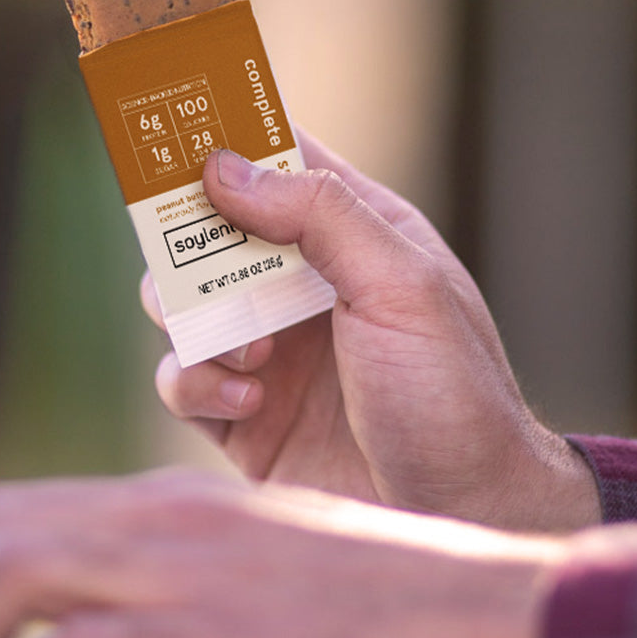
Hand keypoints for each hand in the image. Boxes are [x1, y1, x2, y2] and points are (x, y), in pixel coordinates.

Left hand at [0, 469, 560, 637]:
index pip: (9, 508)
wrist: (489, 620)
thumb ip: (170, 590)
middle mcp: (159, 520)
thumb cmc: (383, 613)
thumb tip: (89, 636)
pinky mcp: (207, 636)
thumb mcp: (256, 581)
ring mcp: (182, 571)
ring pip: (2, 578)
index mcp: (166, 506)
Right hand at [143, 130, 599, 532]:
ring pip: (181, 307)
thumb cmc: (452, 395)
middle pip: (209, 233)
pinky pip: (182, 381)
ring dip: (193, 320)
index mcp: (353, 235)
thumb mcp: (401, 285)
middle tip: (185, 255)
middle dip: (185, 241)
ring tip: (253, 352)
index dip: (228, 136)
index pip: (280, 161)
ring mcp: (269, 353)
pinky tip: (249, 401)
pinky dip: (196, 384)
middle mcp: (303, 287)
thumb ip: (319, 215)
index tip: (174, 121)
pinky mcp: (242, 418)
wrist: (462, 516)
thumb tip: (224, 165)